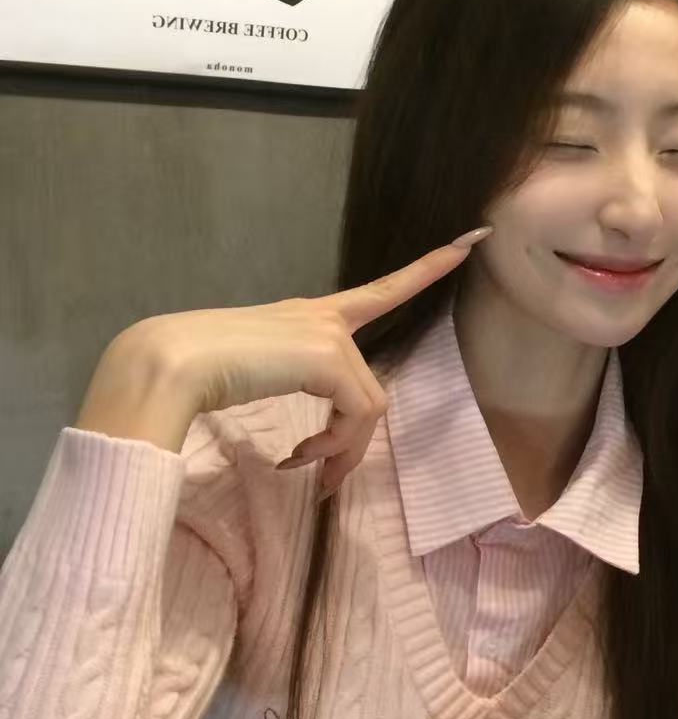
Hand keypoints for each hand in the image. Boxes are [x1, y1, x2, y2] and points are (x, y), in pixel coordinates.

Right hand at [82, 230, 490, 495]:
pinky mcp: (327, 355)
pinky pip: (356, 415)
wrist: (168, 364)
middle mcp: (325, 318)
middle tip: (322, 476)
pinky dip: (334, 444)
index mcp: (308, 315)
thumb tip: (312, 433)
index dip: (425, 270)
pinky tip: (295, 456)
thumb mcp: (256, 375)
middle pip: (368, 391)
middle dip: (351, 442)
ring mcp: (329, 334)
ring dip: (339, 448)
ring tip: (302, 468)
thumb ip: (293, 386)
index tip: (468, 242)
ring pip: (367, 407)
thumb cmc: (195, 372)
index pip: (380, 290)